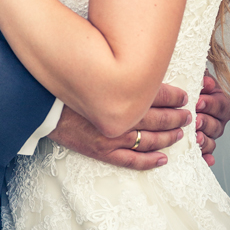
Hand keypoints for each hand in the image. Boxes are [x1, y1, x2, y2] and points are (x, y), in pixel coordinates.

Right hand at [49, 83, 191, 169]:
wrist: (41, 104)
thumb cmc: (68, 85)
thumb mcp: (94, 71)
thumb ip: (118, 72)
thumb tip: (139, 68)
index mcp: (118, 95)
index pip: (155, 95)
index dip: (173, 96)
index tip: (184, 95)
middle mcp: (119, 117)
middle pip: (157, 118)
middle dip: (176, 116)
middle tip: (188, 114)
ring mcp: (112, 137)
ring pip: (149, 140)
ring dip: (168, 137)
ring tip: (181, 133)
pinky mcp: (102, 151)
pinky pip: (131, 160)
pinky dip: (149, 161)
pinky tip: (163, 159)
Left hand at [195, 74, 229, 165]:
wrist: (176, 98)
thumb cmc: (186, 85)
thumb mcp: (195, 78)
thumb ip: (201, 78)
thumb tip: (205, 82)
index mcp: (219, 102)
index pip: (222, 105)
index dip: (211, 104)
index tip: (198, 101)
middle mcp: (217, 121)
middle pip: (217, 126)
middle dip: (206, 122)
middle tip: (195, 120)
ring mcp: (209, 136)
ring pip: (212, 142)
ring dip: (204, 140)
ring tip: (195, 137)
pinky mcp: (200, 148)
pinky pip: (205, 156)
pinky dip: (206, 158)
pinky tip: (206, 160)